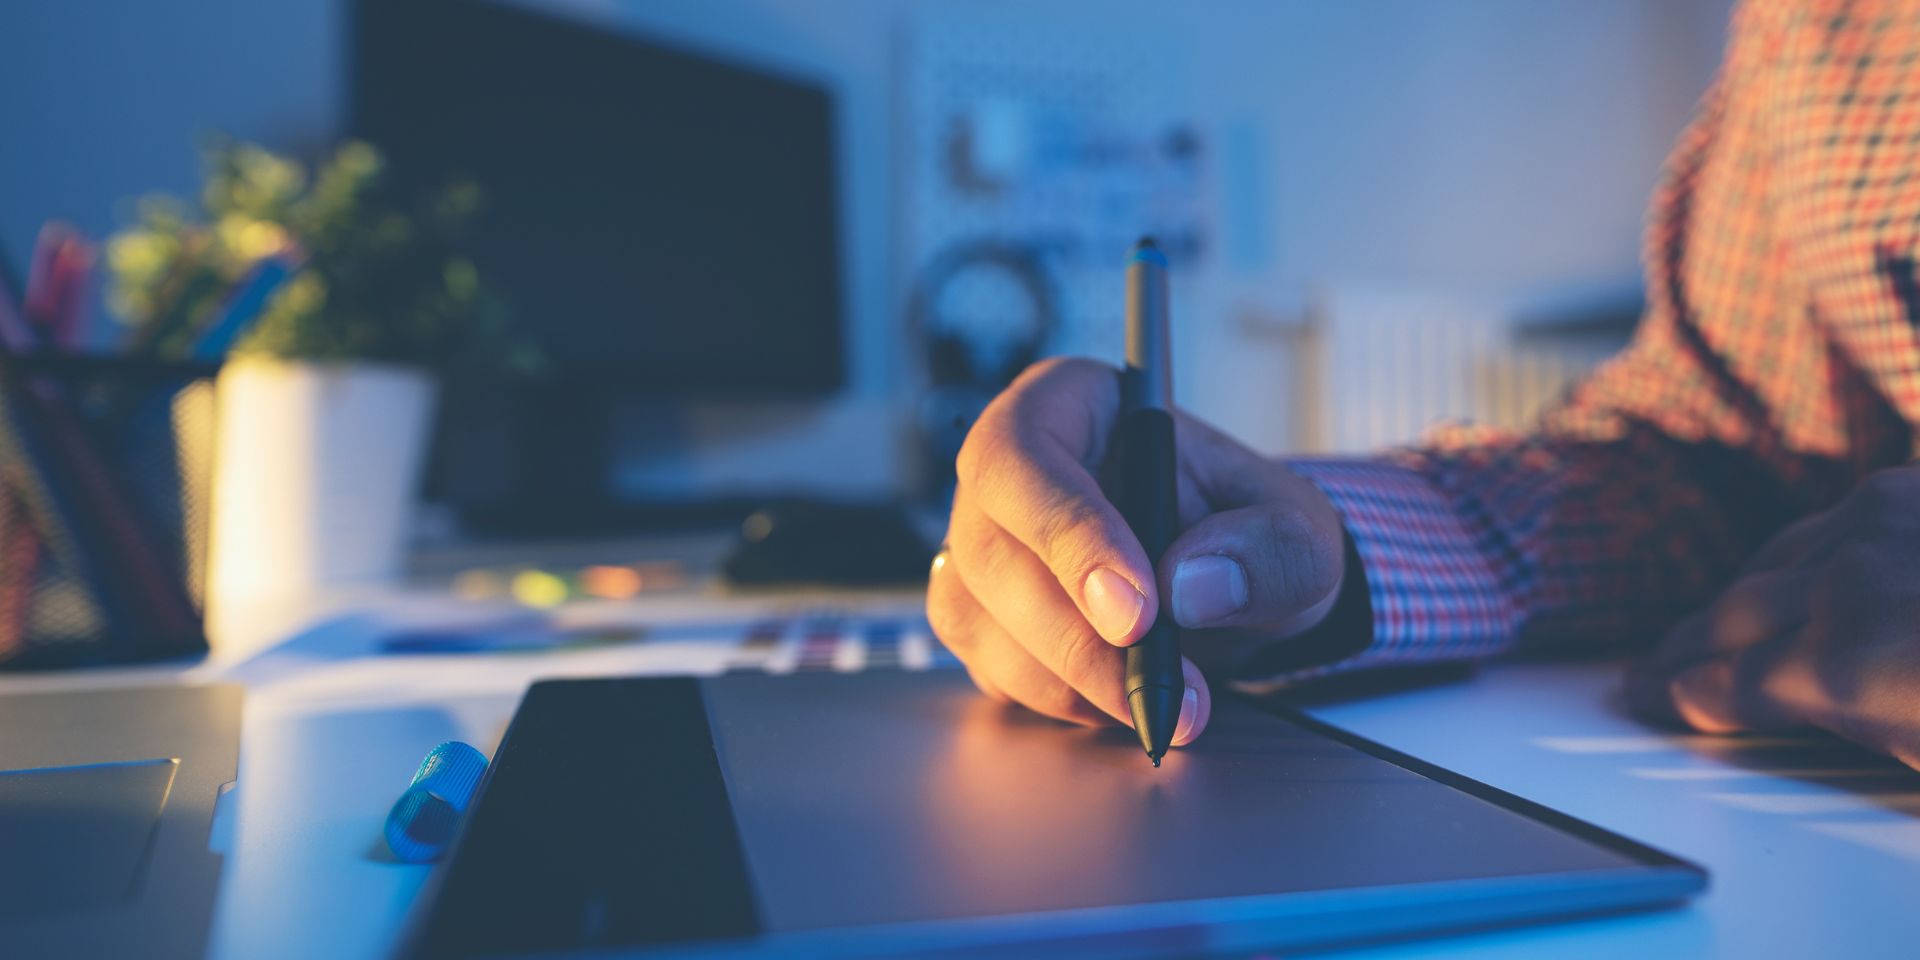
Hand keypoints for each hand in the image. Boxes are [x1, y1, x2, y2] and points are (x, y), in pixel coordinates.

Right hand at [927, 357, 1346, 745]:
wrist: (1232, 586)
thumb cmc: (1248, 529)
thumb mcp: (1296, 527)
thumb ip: (1270, 548)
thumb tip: (1194, 586)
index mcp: (1067, 404)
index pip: (1021, 455)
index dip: (1068, 534)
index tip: (1139, 613)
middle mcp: (1005, 474)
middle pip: (989, 550)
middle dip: (1077, 635)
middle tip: (1163, 684)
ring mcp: (982, 550)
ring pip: (980, 620)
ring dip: (1074, 679)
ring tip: (1171, 703)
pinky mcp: (983, 622)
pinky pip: (996, 671)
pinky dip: (1065, 701)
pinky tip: (1131, 701)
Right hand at [1627, 464, 1919, 768]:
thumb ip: (1859, 723)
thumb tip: (1809, 707)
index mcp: (1848, 667)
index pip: (1729, 686)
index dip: (1683, 698)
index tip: (1650, 699)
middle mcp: (1842, 585)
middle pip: (1730, 621)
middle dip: (1682, 650)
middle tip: (1648, 671)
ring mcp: (1871, 524)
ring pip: (1767, 564)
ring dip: (1732, 601)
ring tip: (1703, 628)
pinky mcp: (1897, 489)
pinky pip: (1822, 527)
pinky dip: (1794, 559)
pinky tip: (1784, 578)